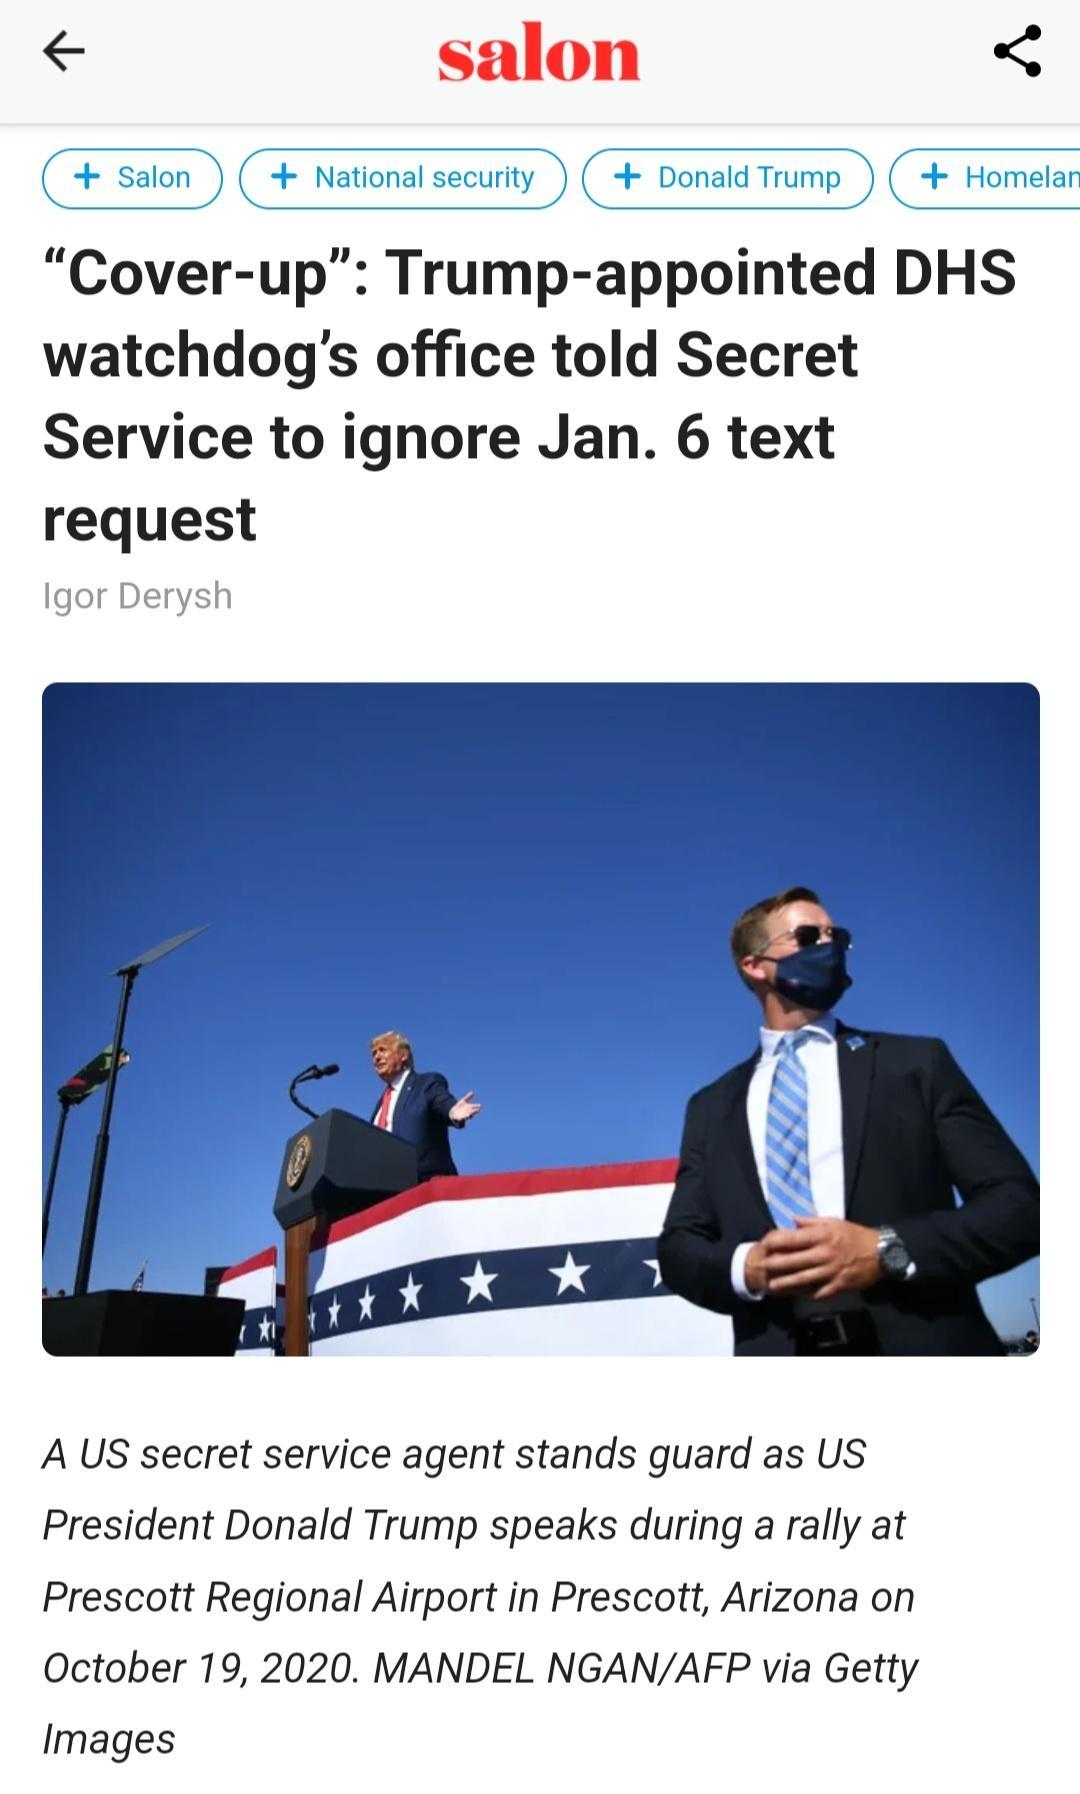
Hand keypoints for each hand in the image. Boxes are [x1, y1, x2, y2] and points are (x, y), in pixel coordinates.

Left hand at [449, 1091, 481, 1123]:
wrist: (454, 1112)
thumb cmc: (460, 1106)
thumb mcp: (463, 1100)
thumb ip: (468, 1097)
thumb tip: (472, 1092)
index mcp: (470, 1107)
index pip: (474, 1106)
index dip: (477, 1106)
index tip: (480, 1105)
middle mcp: (469, 1112)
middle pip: (473, 1112)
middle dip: (475, 1111)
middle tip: (477, 1110)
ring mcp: (465, 1115)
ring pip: (468, 1116)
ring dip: (469, 1115)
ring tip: (469, 1115)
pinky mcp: (461, 1118)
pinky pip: (463, 1119)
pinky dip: (464, 1118)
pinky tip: (464, 1117)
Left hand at [756, 1218, 881, 1301]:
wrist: (881, 1252)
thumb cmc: (855, 1235)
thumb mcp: (834, 1221)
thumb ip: (811, 1221)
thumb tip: (792, 1219)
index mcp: (822, 1235)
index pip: (792, 1238)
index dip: (775, 1241)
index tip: (764, 1244)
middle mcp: (824, 1253)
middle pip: (794, 1260)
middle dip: (776, 1265)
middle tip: (763, 1267)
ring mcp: (831, 1270)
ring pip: (804, 1279)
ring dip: (786, 1283)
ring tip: (773, 1286)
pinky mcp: (839, 1284)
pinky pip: (820, 1292)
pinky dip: (808, 1294)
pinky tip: (797, 1296)